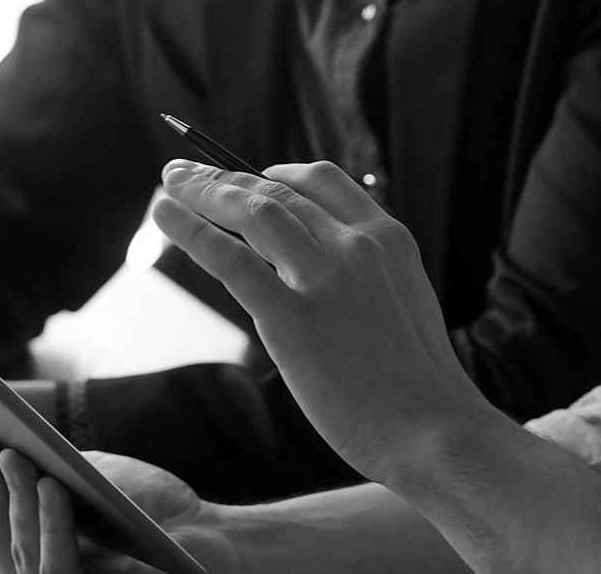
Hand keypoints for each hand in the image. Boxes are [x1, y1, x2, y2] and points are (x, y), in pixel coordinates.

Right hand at [0, 409, 236, 573]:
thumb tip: (5, 428)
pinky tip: (50, 484)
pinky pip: (58, 561)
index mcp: (25, 532)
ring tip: (6, 446)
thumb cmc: (148, 510)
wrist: (207, 542)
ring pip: (18, 538)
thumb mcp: (92, 476)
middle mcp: (29, 561)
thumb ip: (51, 461)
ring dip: (9, 490)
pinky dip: (53, 521)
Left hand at [151, 161, 491, 481]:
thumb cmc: (418, 383)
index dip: (277, 172)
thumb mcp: (404, 303)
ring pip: (253, 211)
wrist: (435, 429)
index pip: (323, 181)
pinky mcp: (293, 318)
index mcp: (389, 237)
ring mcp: (326, 278)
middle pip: (278, 192)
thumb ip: (365, 276)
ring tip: (171, 184)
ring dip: (205, 191)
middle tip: (186, 171)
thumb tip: (314, 272)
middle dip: (226, 177)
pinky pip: (232, 260)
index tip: (248, 174)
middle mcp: (357, 245)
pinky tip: (165, 215)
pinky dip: (192, 231)